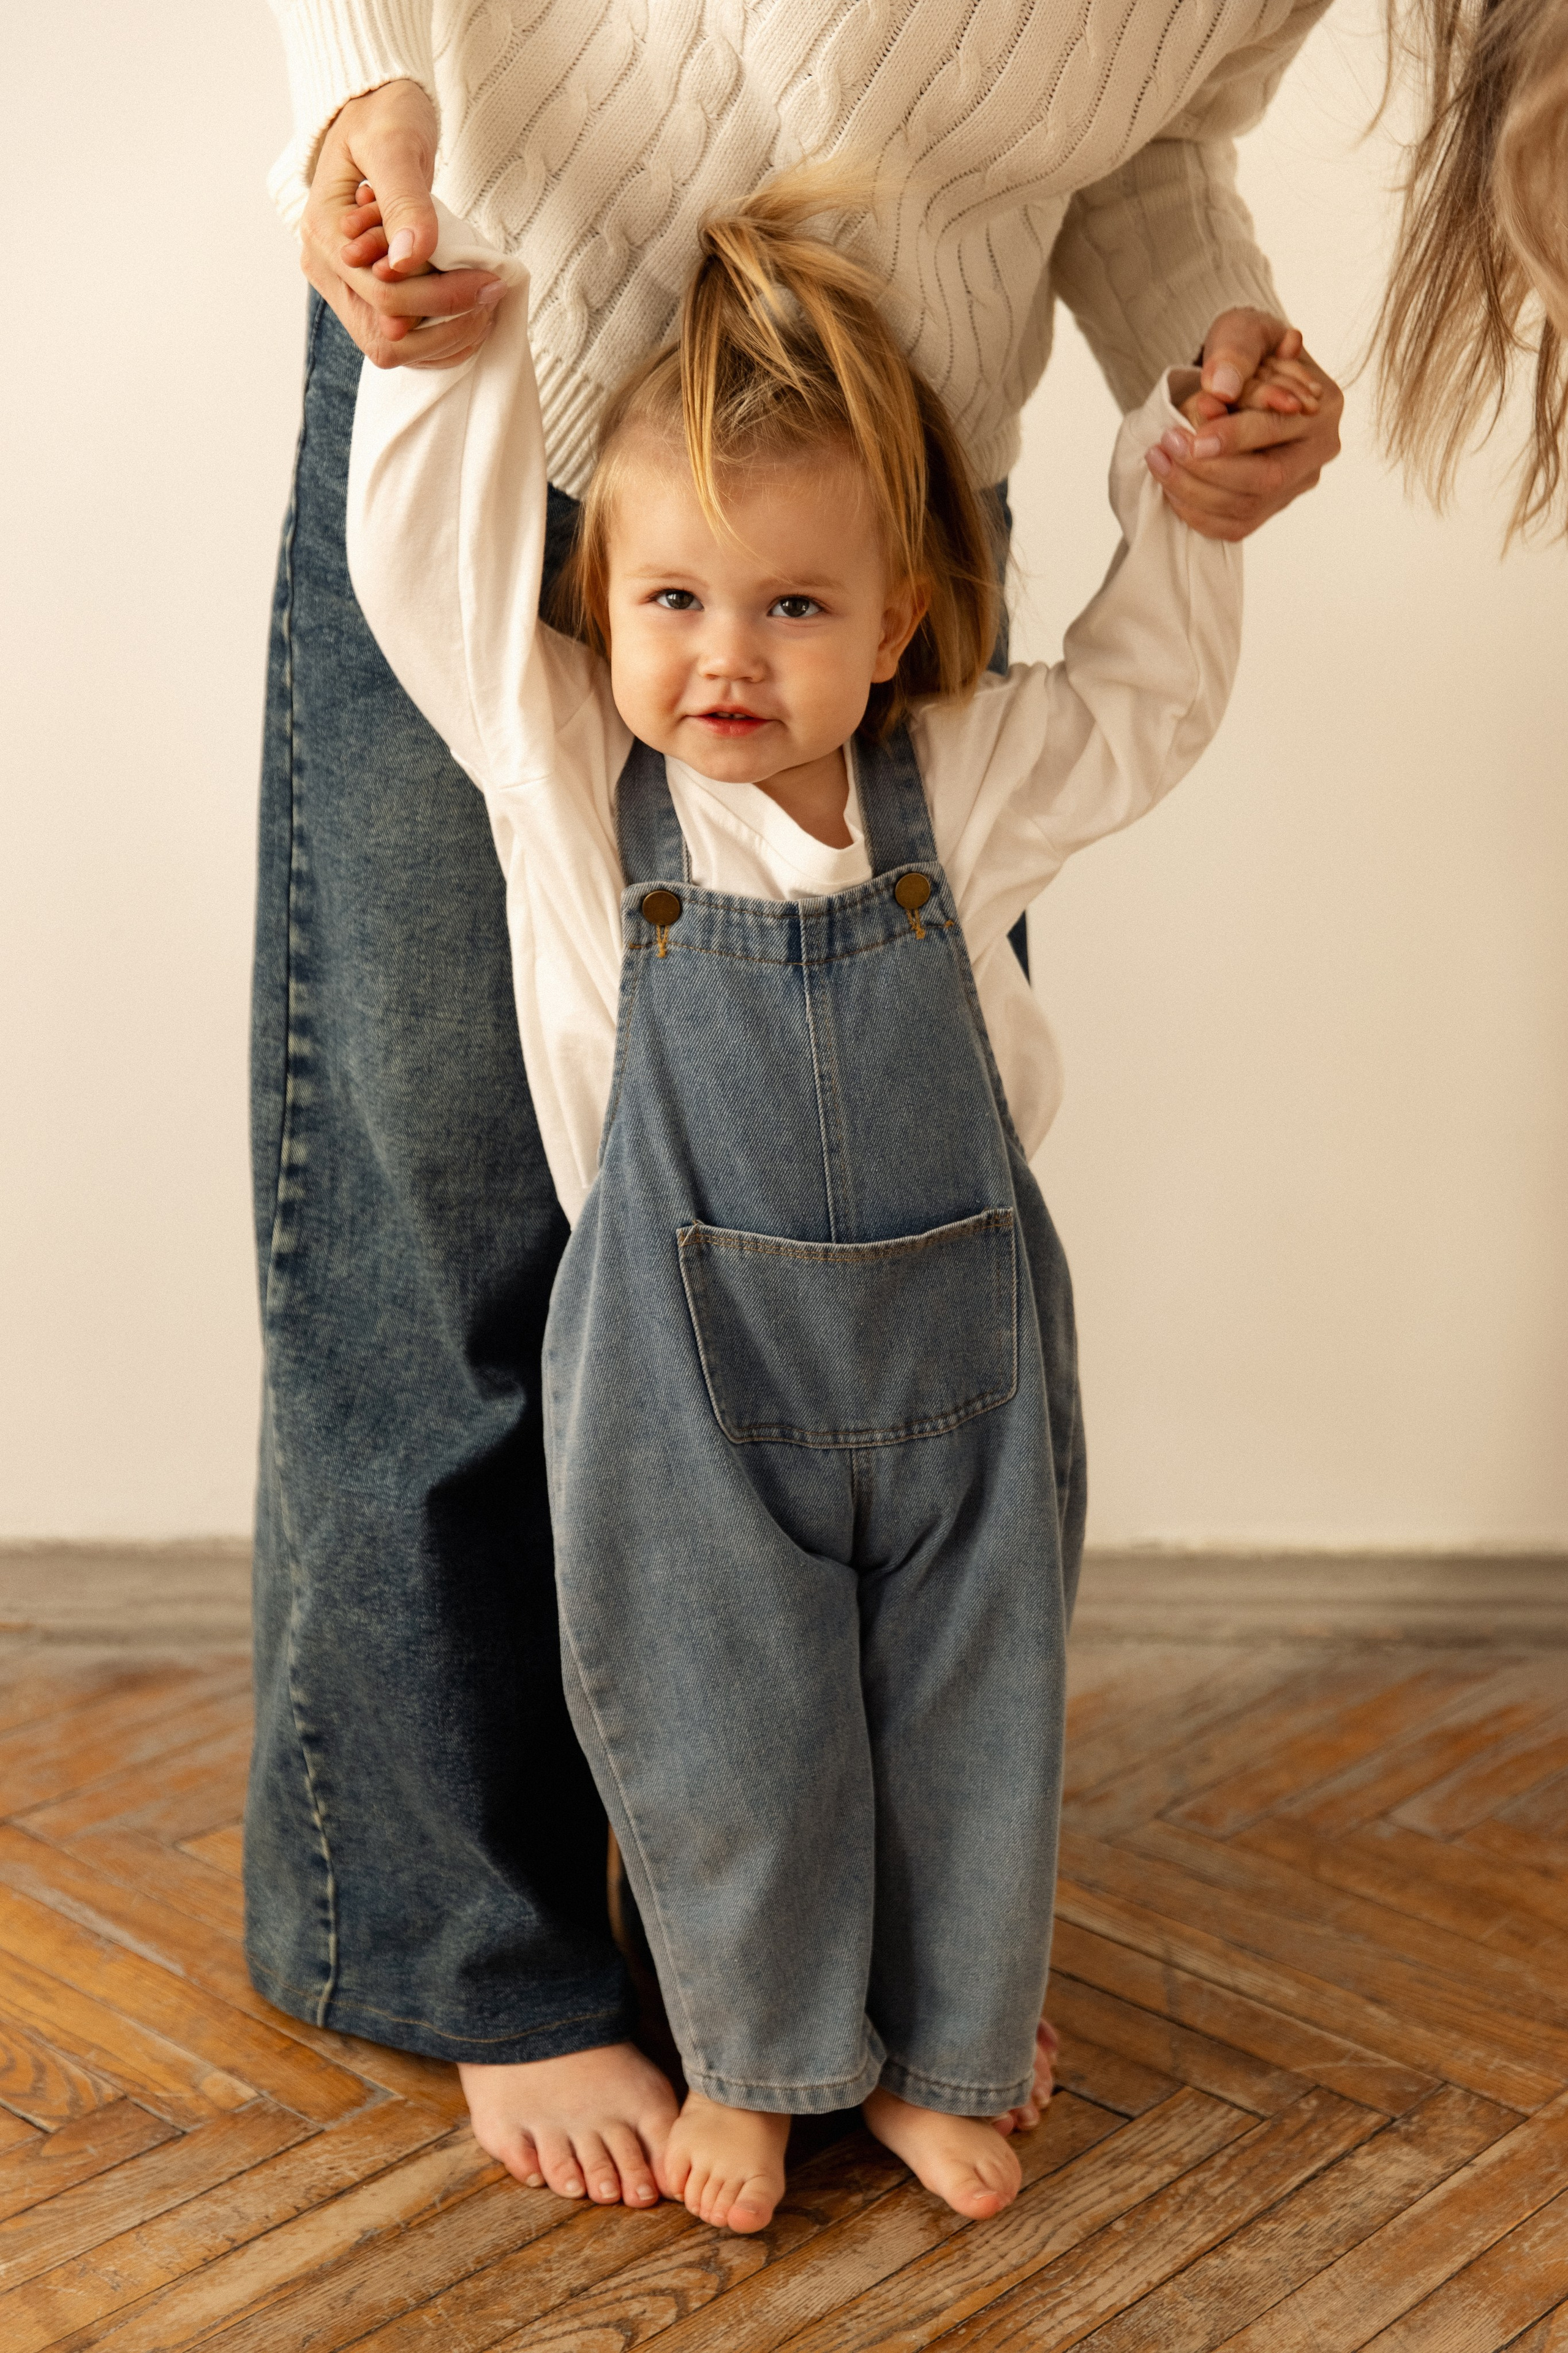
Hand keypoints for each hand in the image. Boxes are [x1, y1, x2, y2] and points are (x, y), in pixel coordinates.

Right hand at [299, 79, 503, 370]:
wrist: (375, 114)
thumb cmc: (383, 117)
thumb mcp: (394, 144)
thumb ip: (403, 200)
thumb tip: (408, 258)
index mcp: (325, 235)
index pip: (383, 297)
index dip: (440, 299)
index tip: (488, 281)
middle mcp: (326, 270)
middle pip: (384, 336)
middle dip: (444, 326)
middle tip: (490, 298)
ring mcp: (342, 286)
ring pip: (391, 347)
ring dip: (443, 340)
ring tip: (484, 309)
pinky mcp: (363, 292)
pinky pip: (399, 338)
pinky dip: (437, 337)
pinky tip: (468, 315)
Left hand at [1147, 308, 1343, 541]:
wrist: (1239, 378)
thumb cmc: (1244, 351)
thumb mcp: (1242, 330)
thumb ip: (1236, 349)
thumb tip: (1222, 387)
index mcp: (1323, 405)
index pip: (1279, 430)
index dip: (1234, 437)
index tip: (1193, 436)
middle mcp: (1317, 451)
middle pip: (1267, 479)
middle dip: (1209, 469)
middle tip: (1166, 446)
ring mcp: (1296, 485)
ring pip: (1247, 507)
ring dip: (1194, 490)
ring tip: (1158, 459)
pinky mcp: (1272, 507)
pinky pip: (1235, 527)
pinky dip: (1198, 513)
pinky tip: (1170, 488)